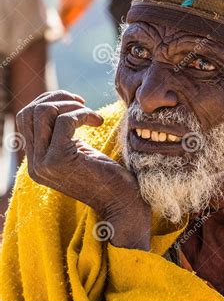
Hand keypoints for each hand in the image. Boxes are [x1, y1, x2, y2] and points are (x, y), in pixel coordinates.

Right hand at [16, 90, 150, 249]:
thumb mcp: (79, 151)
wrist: (122, 202)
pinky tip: (98, 121)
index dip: (49, 101)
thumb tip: (59, 104)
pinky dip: (83, 113)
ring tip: (91, 115)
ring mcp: (44, 163)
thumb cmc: (107, 175)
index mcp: (36, 160)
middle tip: (83, 103)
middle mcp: (34, 164)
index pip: (26, 118)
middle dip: (57, 98)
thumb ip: (62, 134)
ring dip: (71, 105)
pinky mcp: (59, 160)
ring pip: (43, 112)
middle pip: (30, 112)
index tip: (76, 103)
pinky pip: (65, 121)